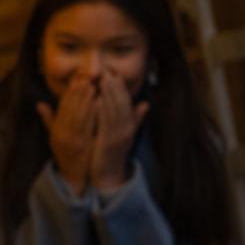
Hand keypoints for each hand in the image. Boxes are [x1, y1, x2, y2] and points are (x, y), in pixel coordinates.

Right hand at [37, 77, 98, 193]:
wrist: (72, 176)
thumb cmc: (64, 155)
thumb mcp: (54, 138)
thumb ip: (48, 120)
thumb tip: (39, 103)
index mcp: (56, 131)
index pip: (62, 108)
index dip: (68, 93)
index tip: (75, 80)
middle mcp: (63, 134)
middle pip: (70, 110)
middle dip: (77, 93)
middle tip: (85, 78)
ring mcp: (74, 140)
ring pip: (79, 116)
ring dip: (86, 100)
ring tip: (92, 86)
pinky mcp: (84, 145)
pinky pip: (89, 127)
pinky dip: (94, 114)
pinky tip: (100, 103)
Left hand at [90, 70, 147, 191]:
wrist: (109, 174)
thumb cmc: (114, 152)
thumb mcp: (126, 134)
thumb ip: (135, 119)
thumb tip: (145, 103)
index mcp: (129, 126)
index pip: (126, 103)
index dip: (121, 88)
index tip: (115, 73)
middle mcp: (126, 130)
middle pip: (122, 104)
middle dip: (116, 86)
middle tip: (109, 71)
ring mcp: (119, 136)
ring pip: (115, 111)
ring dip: (110, 94)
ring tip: (104, 80)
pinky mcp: (109, 142)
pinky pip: (106, 123)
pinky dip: (103, 110)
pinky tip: (98, 100)